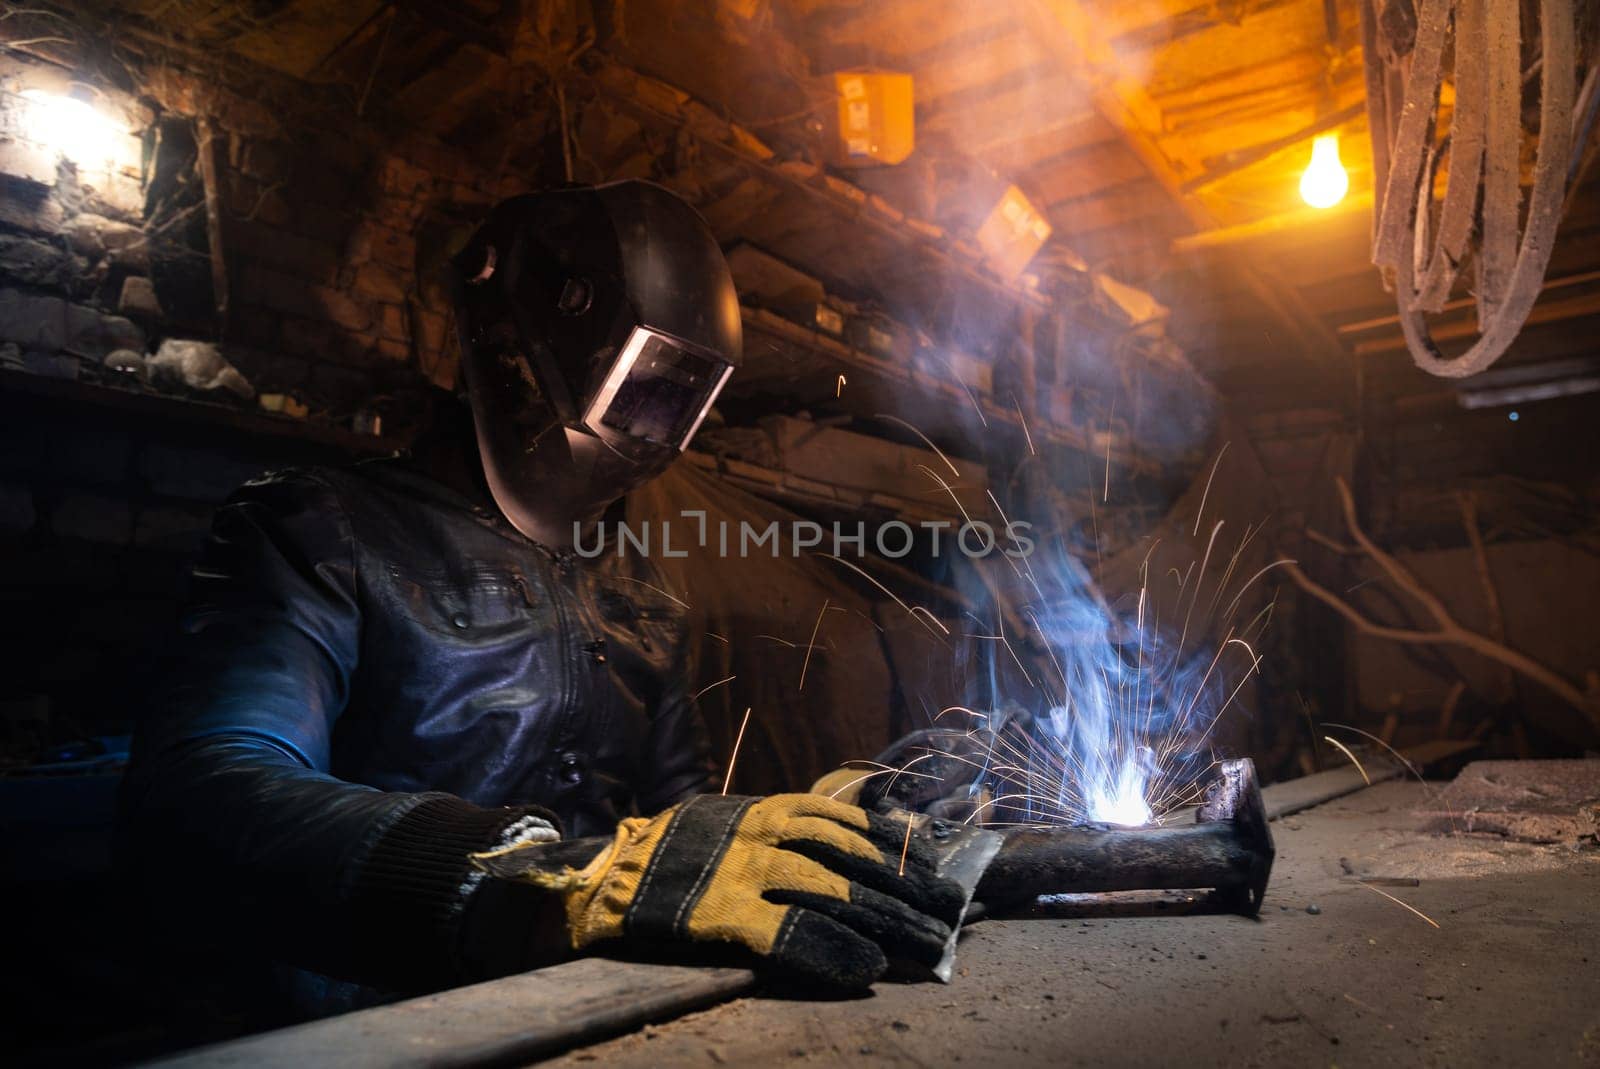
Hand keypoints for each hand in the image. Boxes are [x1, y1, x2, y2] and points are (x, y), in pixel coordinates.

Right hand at [472, 793, 964, 989]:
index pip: (851, 824)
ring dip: (887, 921)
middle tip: (950, 920)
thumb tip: (856, 850)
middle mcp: (761, 831)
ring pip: (832, 891)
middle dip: (907, 892)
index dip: (899, 852)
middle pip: (852, 861)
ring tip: (928, 946)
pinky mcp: (718, 914)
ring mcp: (739, 871)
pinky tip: (867, 967)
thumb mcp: (738, 825)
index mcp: (769, 808)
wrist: (601, 874)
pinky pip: (786, 932)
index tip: (936, 877)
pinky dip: (830, 950)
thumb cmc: (679, 856)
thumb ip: (789, 833)